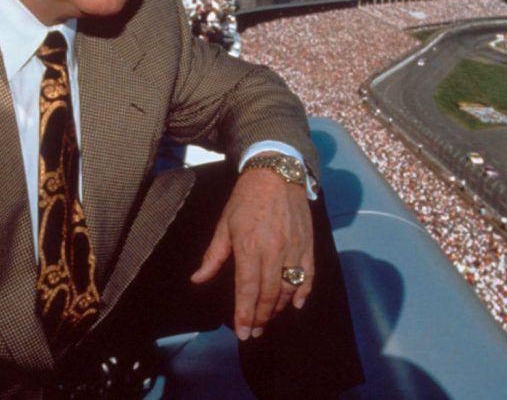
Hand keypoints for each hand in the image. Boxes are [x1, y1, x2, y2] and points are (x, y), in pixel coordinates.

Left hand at [190, 167, 313, 340]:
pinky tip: (296, 304)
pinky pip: (308, 275)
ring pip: (288, 288)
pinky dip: (303, 292)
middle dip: (260, 317)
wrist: (277, 173)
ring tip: (268, 319)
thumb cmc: (246, 198)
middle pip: (268, 294)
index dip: (244, 314)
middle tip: (254, 332)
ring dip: (278, 308)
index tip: (242, 333)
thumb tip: (197, 280)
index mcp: (249, 245)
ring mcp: (293, 248)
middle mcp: (273, 250)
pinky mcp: (308, 244)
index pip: (247, 289)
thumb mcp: (224, 223)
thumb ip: (213, 256)